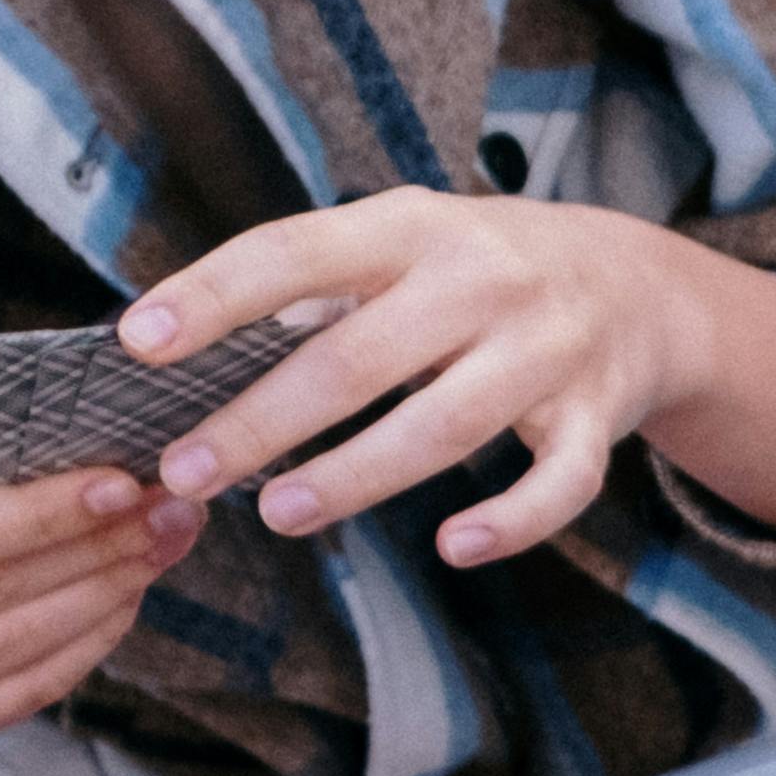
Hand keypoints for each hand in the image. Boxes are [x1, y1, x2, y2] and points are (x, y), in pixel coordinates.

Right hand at [0, 446, 204, 775]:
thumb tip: (85, 437)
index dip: (36, 515)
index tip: (122, 484)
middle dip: (91, 551)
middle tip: (167, 513)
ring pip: (9, 651)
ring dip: (103, 598)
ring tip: (159, 547)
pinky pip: (17, 695)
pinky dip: (84, 647)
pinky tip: (125, 600)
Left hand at [130, 191, 775, 566]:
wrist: (638, 285)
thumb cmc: (478, 271)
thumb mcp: (401, 243)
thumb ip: (312, 287)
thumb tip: (179, 349)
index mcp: (414, 227)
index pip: (294, 254)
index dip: (213, 297)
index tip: (137, 344)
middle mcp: (484, 281)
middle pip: (358, 360)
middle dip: (262, 420)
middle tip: (186, 471)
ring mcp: (548, 352)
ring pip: (446, 426)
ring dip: (354, 476)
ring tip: (279, 514)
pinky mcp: (600, 419)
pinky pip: (558, 485)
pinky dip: (509, 523)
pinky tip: (452, 549)